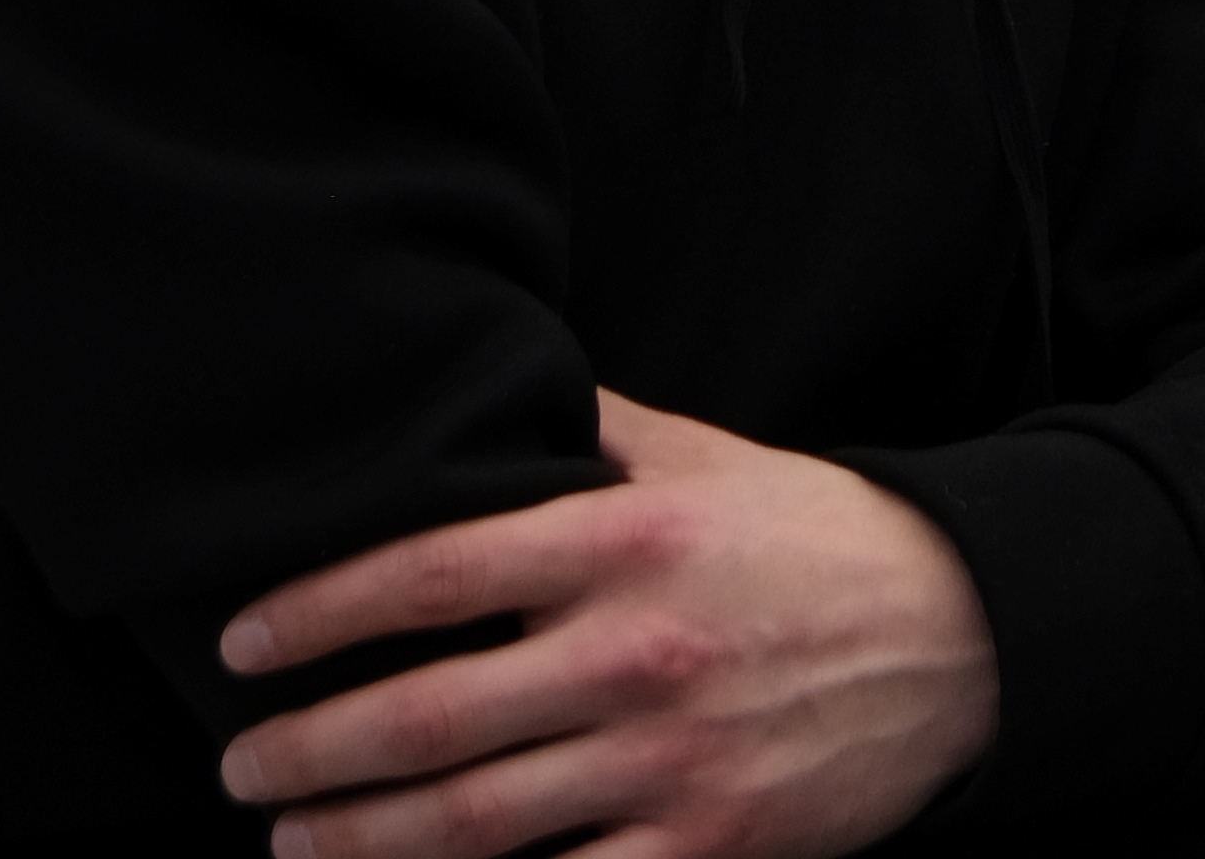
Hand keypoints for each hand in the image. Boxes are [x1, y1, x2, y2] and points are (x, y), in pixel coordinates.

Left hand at [216, 388, 997, 858]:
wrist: (965, 632)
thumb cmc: (813, 537)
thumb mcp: (704, 456)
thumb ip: (590, 431)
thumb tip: (482, 391)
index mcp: (624, 540)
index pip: (428, 574)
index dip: (317, 613)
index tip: (242, 645)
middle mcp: (637, 652)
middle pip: (430, 716)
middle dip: (313, 751)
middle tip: (239, 768)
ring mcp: (673, 761)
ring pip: (477, 824)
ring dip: (364, 842)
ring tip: (293, 843)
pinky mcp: (713, 847)